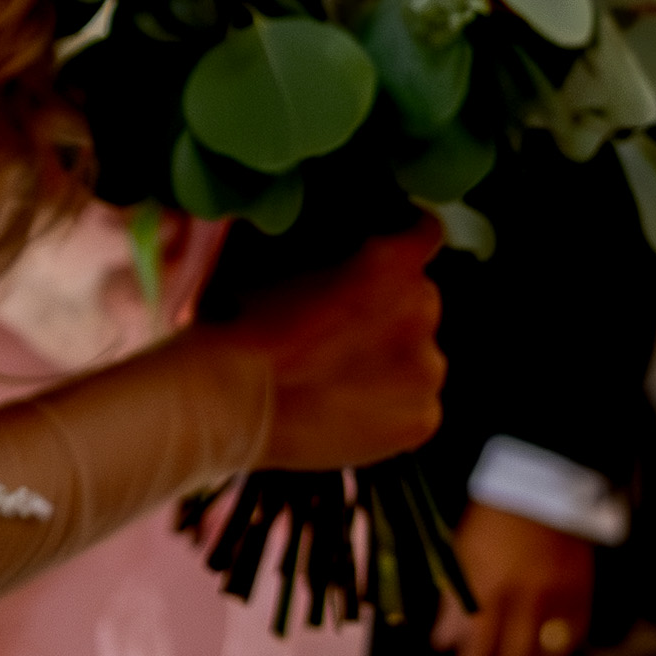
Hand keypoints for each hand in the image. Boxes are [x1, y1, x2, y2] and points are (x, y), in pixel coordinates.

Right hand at [206, 227, 447, 474]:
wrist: (228, 400)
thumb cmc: (241, 324)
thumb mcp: (283, 256)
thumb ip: (332, 248)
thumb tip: (340, 249)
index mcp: (394, 260)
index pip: (423, 234)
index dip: (399, 246)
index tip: (379, 264)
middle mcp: (423, 308)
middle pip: (419, 302)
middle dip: (388, 314)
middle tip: (337, 336)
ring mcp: (426, 369)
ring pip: (417, 359)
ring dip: (389, 365)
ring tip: (334, 383)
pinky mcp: (421, 421)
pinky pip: (415, 409)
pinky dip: (388, 413)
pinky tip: (344, 413)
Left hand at [436, 500, 595, 655]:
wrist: (542, 485)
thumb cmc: (491, 519)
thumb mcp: (460, 555)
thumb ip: (454, 601)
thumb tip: (445, 644)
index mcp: (490, 584)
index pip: (480, 643)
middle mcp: (528, 596)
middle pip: (514, 655)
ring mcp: (559, 595)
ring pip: (546, 651)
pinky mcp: (583, 590)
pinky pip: (573, 634)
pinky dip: (559, 655)